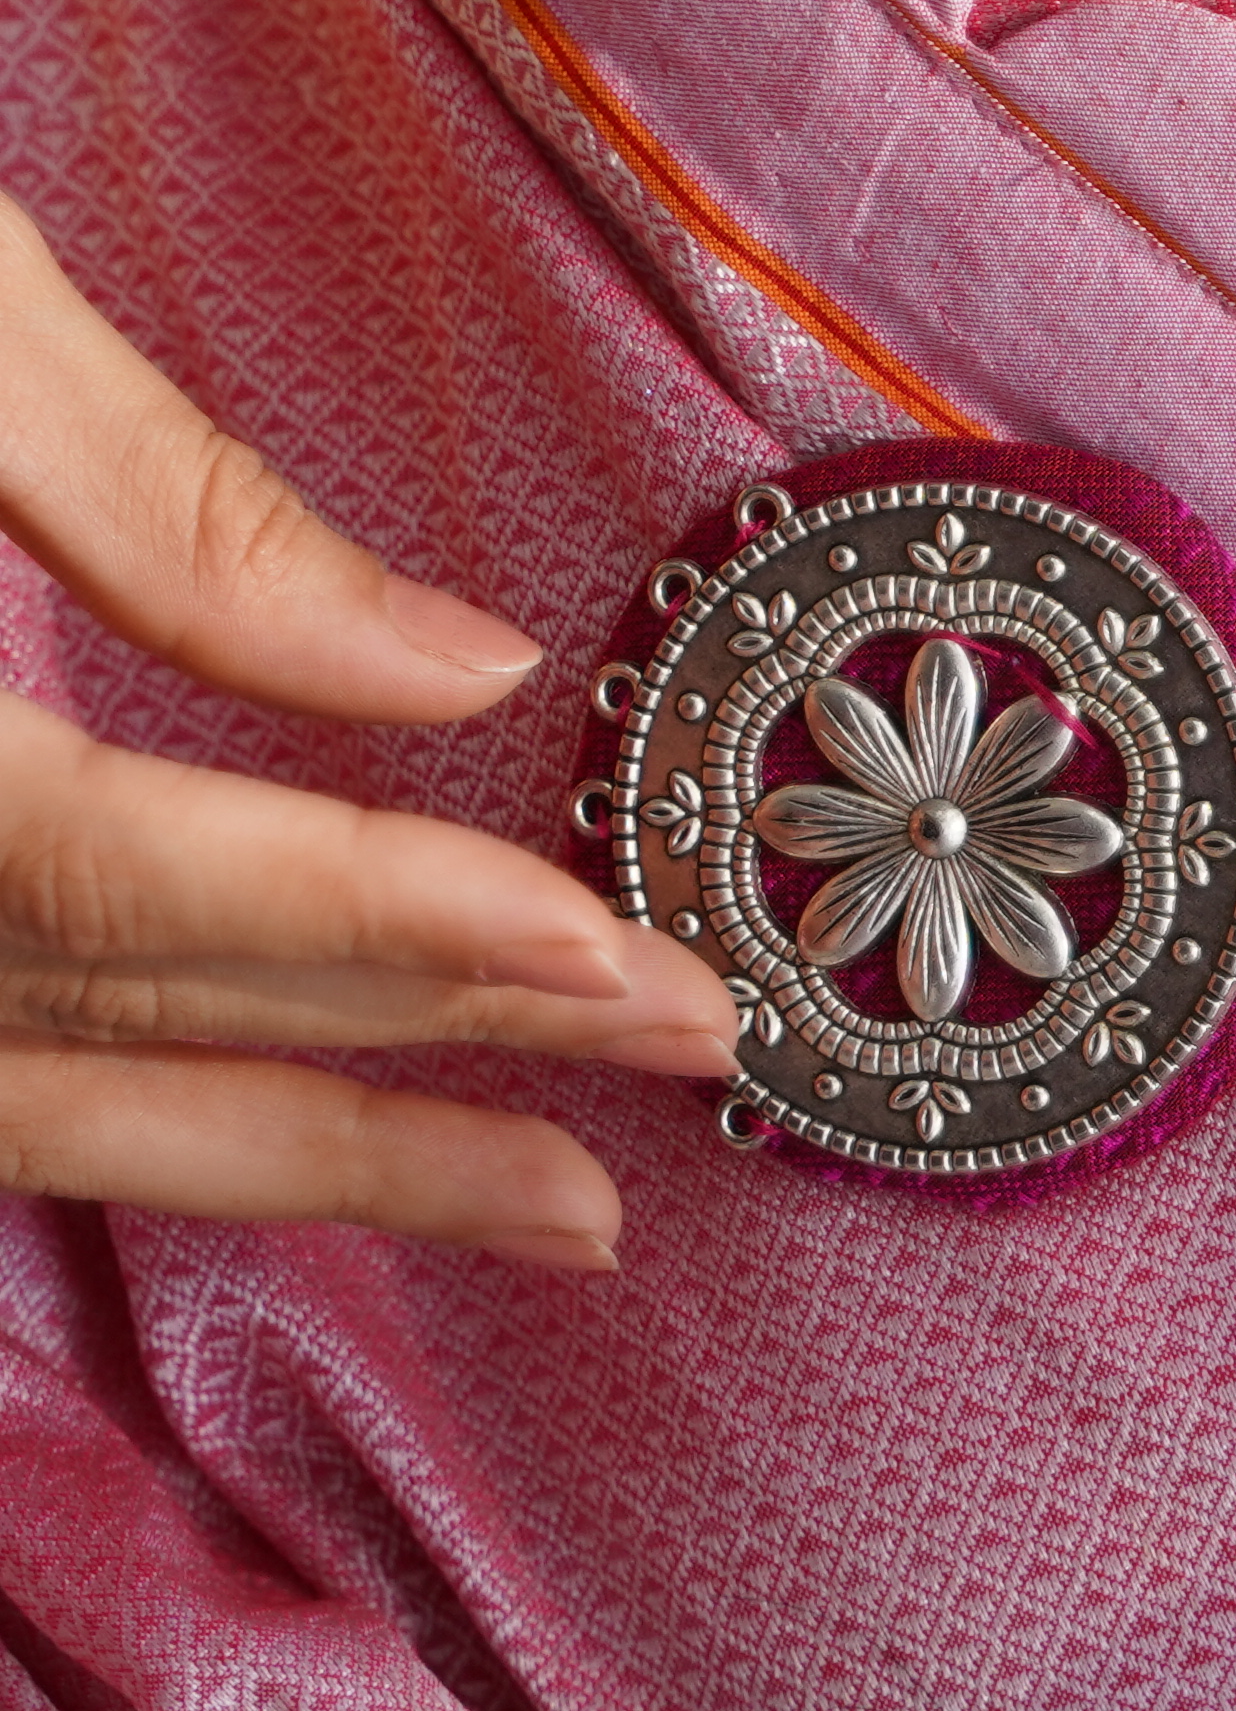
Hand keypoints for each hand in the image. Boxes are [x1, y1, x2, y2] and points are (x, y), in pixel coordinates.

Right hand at [0, 195, 738, 1269]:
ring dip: (302, 1155)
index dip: (366, 923)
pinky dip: (131, 1116)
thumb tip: (454, 668)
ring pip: (26, 1105)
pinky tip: (292, 1132)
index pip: (103, 880)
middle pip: (98, 1027)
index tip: (609, 959)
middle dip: (415, 1057)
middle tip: (693, 1060)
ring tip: (564, 1205)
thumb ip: (164, 506)